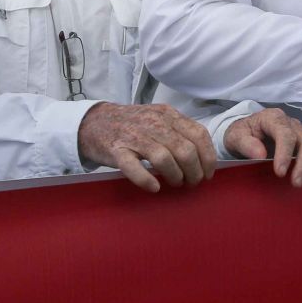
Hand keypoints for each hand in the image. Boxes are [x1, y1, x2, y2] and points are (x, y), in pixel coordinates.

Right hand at [77, 102, 216, 192]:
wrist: (93, 122)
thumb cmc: (131, 125)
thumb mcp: (158, 119)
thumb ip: (179, 131)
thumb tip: (204, 157)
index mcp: (167, 114)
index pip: (198, 134)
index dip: (208, 158)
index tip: (208, 173)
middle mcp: (153, 122)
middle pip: (185, 150)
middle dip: (194, 172)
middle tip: (191, 182)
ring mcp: (134, 136)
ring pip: (164, 158)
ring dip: (175, 176)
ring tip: (175, 183)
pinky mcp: (116, 150)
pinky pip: (134, 167)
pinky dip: (146, 180)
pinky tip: (154, 187)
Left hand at [224, 108, 301, 186]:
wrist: (245, 132)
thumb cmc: (241, 134)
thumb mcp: (235, 136)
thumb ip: (245, 143)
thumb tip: (259, 153)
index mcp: (274, 119)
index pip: (284, 134)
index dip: (284, 153)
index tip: (280, 172)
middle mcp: (294, 124)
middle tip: (295, 183)